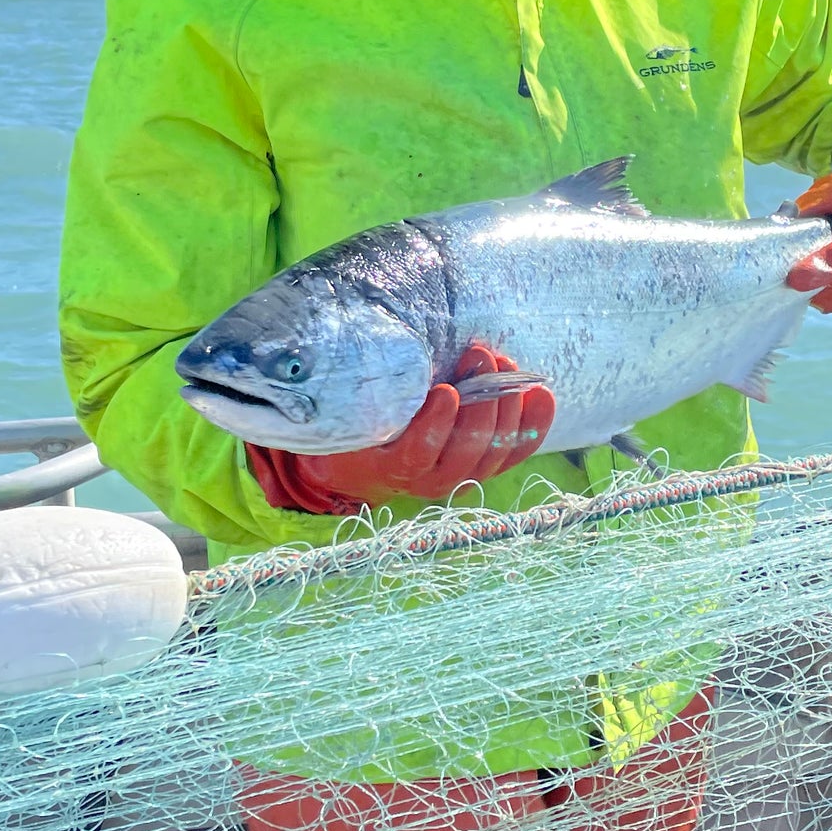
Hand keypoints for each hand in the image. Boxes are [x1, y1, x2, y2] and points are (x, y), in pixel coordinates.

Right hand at [245, 340, 555, 515]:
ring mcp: (460, 475)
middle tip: (481, 355)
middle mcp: (429, 480)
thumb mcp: (343, 402)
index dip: (436, 426)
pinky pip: (516, 452)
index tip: (445, 390)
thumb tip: (289, 350)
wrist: (365, 458)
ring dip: (504, 404)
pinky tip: (542, 393)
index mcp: (390, 466)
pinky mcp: (484, 465)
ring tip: (499, 362)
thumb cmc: (354, 418)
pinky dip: (533, 424)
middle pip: (466, 450)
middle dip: (480, 399)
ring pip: (493, 451)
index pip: (418, 453)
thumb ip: (344, 380)